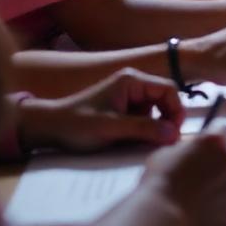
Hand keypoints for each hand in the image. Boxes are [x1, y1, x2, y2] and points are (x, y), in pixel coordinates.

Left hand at [18, 69, 184, 151]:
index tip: (174, 133)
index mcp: (132, 80)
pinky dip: (144, 132)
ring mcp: (129, 98)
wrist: (50, 129)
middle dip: (167, 120)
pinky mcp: (124, 111)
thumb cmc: (77, 124)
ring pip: (156, 112)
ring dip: (154, 128)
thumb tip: (174, 134)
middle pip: (165, 99)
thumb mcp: (112, 128)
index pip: (168, 90)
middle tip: (163, 142)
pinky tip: (133, 142)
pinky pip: (144, 119)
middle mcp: (133, 85)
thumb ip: (144, 129)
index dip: (176, 110)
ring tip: (144, 144)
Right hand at [140, 125, 225, 225]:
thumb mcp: (168, 152)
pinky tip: (210, 207)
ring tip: (206, 193)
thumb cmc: (162, 180)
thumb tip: (190, 152)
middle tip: (207, 173)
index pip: (224, 131)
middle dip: (225, 162)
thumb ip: (187, 149)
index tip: (208, 147)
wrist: (164, 214)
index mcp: (214, 140)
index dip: (216, 139)